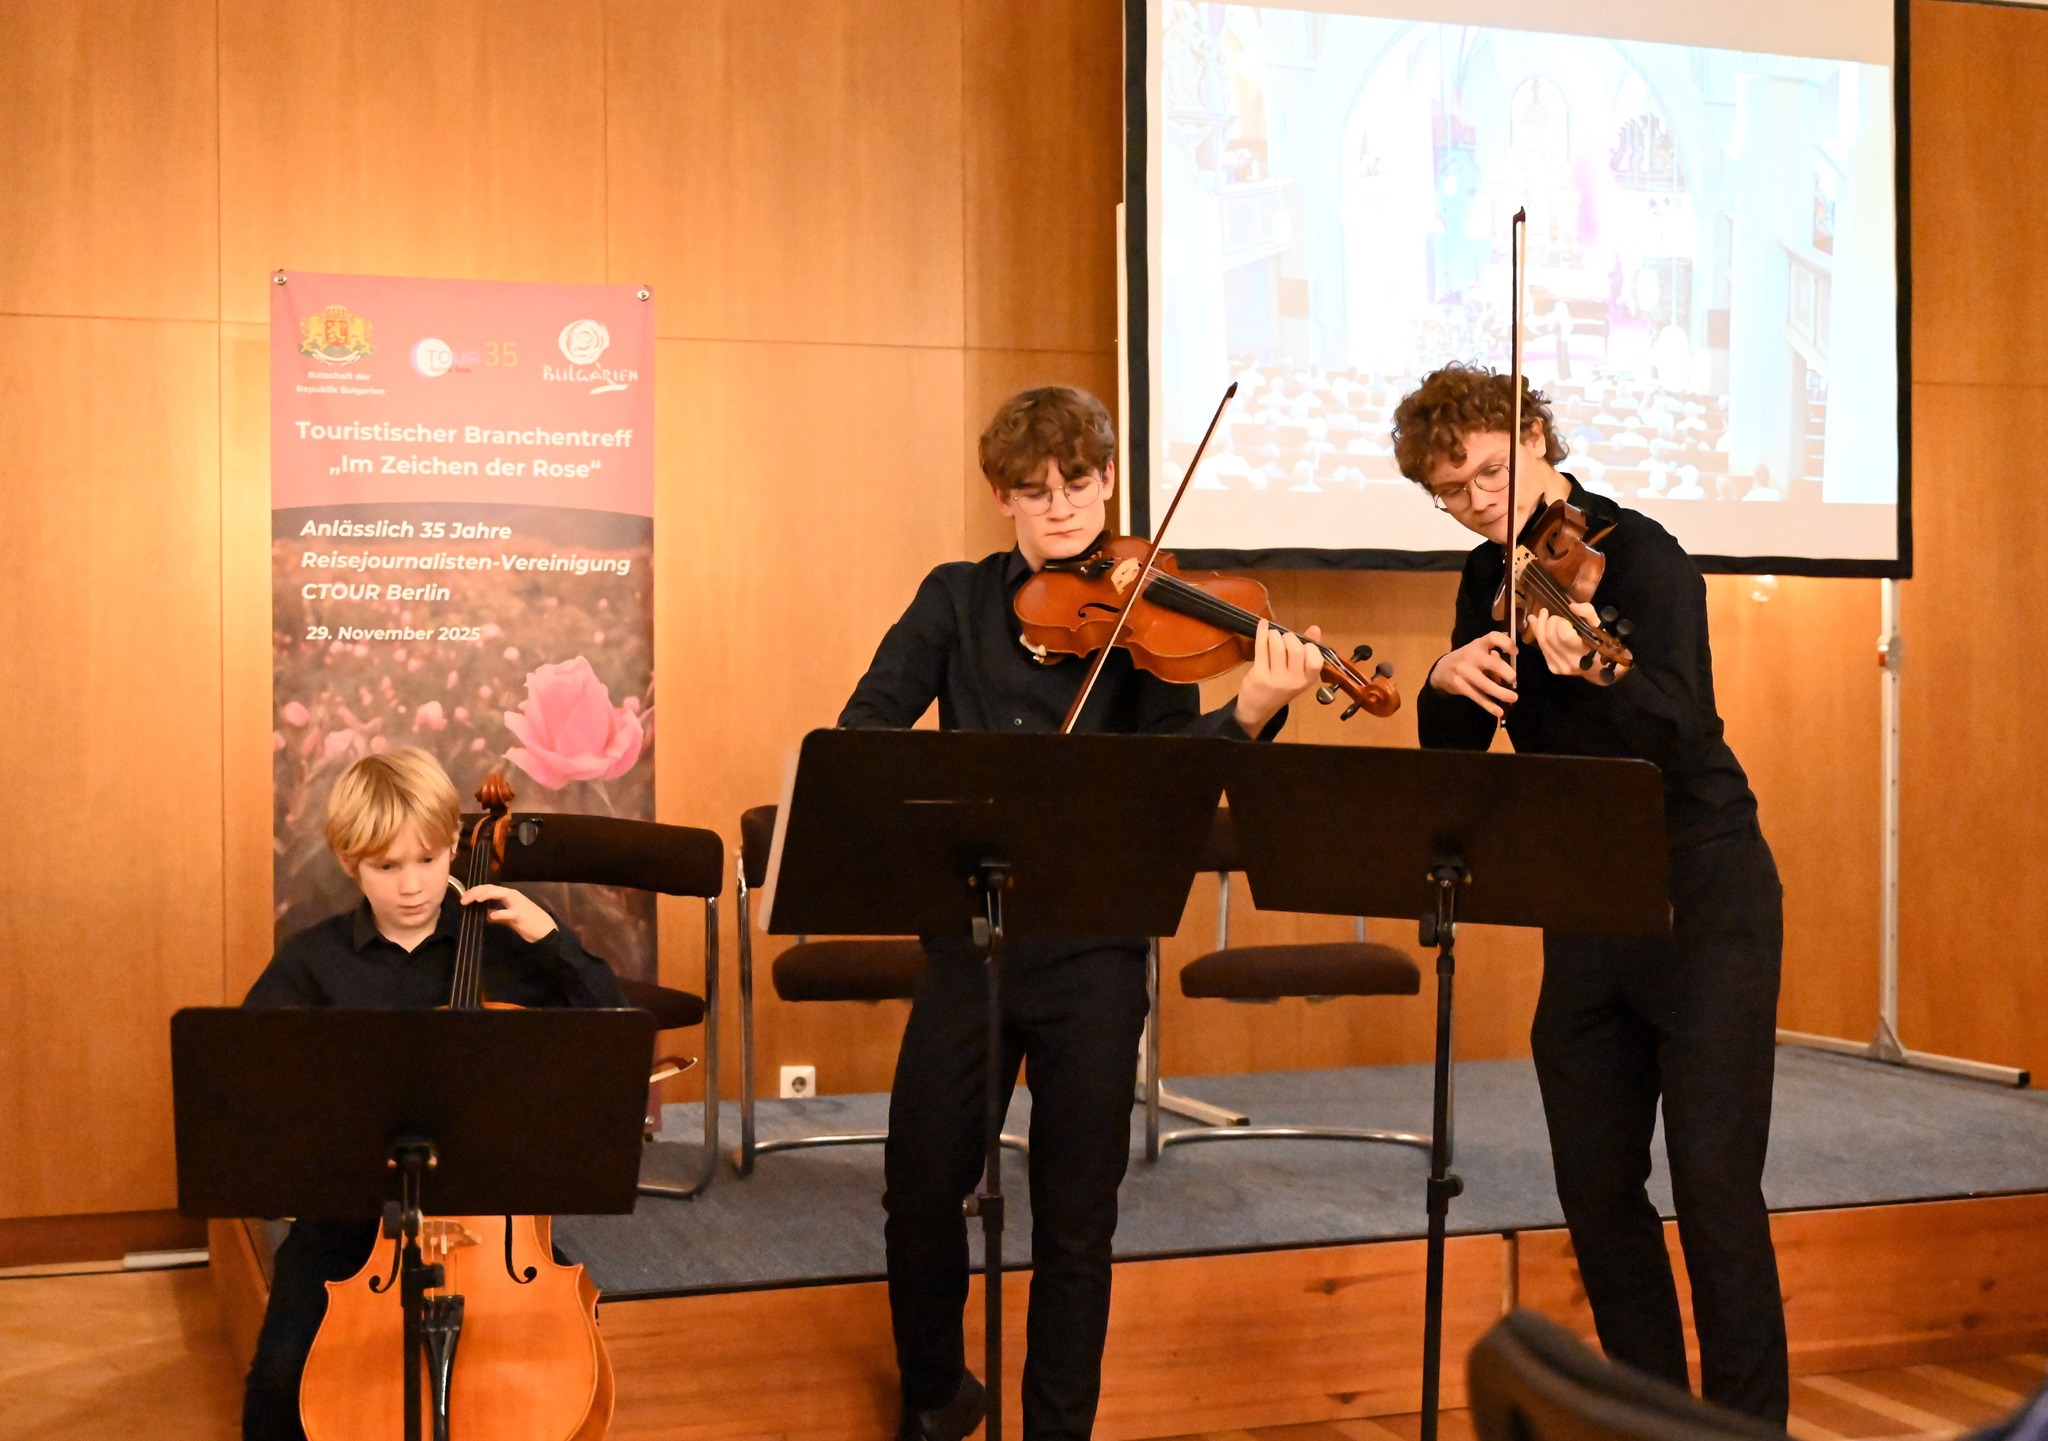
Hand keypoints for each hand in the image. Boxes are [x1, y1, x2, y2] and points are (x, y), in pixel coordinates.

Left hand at [460, 884, 558, 942]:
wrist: (544, 930)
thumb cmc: (527, 922)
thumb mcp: (508, 917)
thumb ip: (496, 914)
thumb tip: (483, 914)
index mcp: (508, 895)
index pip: (488, 888)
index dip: (475, 891)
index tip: (463, 898)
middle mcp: (511, 895)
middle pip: (491, 888)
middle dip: (475, 892)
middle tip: (463, 900)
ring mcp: (516, 904)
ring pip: (499, 894)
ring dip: (486, 895)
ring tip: (475, 900)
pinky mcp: (520, 914)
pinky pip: (508, 912)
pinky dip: (499, 913)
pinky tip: (491, 916)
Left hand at [1234, 621, 1323, 735]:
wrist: (1259, 708)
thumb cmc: (1281, 686)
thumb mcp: (1299, 672)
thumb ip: (1308, 650)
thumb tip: (1315, 628)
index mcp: (1308, 679)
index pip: (1316, 659)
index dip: (1309, 646)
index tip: (1301, 644)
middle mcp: (1294, 681)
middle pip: (1296, 649)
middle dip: (1289, 637)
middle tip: (1283, 638)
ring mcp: (1276, 679)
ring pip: (1278, 647)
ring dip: (1274, 635)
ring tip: (1272, 636)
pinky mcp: (1259, 676)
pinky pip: (1261, 648)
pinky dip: (1262, 633)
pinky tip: (1262, 625)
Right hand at [1427, 631, 1517, 717]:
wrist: (1442, 670)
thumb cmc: (1467, 660)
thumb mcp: (1478, 652)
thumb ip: (1493, 660)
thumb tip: (1507, 677)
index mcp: (1478, 644)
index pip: (1493, 637)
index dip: (1506, 643)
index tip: (1516, 652)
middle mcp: (1471, 655)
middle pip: (1492, 663)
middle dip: (1506, 672)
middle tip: (1513, 679)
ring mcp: (1464, 671)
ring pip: (1485, 684)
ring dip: (1501, 693)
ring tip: (1513, 698)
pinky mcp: (1459, 685)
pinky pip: (1477, 696)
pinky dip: (1489, 705)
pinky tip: (1498, 711)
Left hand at [1528, 603, 1616, 683]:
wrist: (1599, 666)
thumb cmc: (1600, 642)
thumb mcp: (1598, 624)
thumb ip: (1587, 612)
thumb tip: (1571, 606)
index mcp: (1585, 651)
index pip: (1564, 634)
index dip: (1561, 622)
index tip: (1566, 618)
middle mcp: (1572, 662)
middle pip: (1550, 637)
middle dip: (1548, 621)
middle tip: (1553, 615)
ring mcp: (1561, 667)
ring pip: (1542, 643)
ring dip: (1540, 626)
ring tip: (1542, 615)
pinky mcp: (1554, 669)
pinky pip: (1542, 649)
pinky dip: (1538, 635)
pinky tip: (1537, 624)